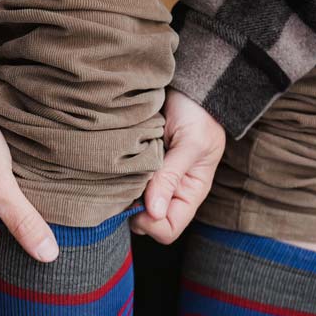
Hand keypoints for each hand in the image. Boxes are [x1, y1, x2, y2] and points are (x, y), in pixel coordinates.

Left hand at [130, 89, 225, 243]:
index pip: (169, 229)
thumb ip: (171, 177)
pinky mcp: (141, 169)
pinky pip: (125, 188)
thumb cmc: (198, 113)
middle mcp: (172, 194)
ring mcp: (155, 183)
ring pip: (133, 208)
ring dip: (123, 198)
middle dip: (133, 212)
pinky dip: (118, 183)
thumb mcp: (189, 144)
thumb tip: (153, 212)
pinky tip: (117, 167)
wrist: (191, 86)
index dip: (151, 223)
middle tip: (124, 186)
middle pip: (148, 224)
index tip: (138, 202)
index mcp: (190, 193)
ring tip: (121, 174)